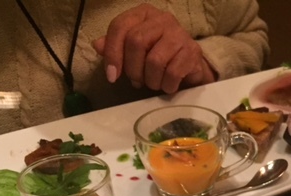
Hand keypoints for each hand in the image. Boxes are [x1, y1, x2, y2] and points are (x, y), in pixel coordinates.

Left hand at [92, 4, 215, 93]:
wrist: (191, 66)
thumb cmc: (159, 56)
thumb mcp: (134, 50)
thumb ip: (115, 46)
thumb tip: (98, 45)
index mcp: (143, 13)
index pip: (119, 26)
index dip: (112, 53)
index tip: (111, 76)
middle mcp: (162, 18)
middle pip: (136, 42)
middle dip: (132, 69)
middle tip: (136, 81)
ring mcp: (180, 33)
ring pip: (154, 60)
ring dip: (150, 80)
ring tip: (153, 83)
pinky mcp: (192, 51)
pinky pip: (172, 73)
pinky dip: (166, 85)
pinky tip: (167, 86)